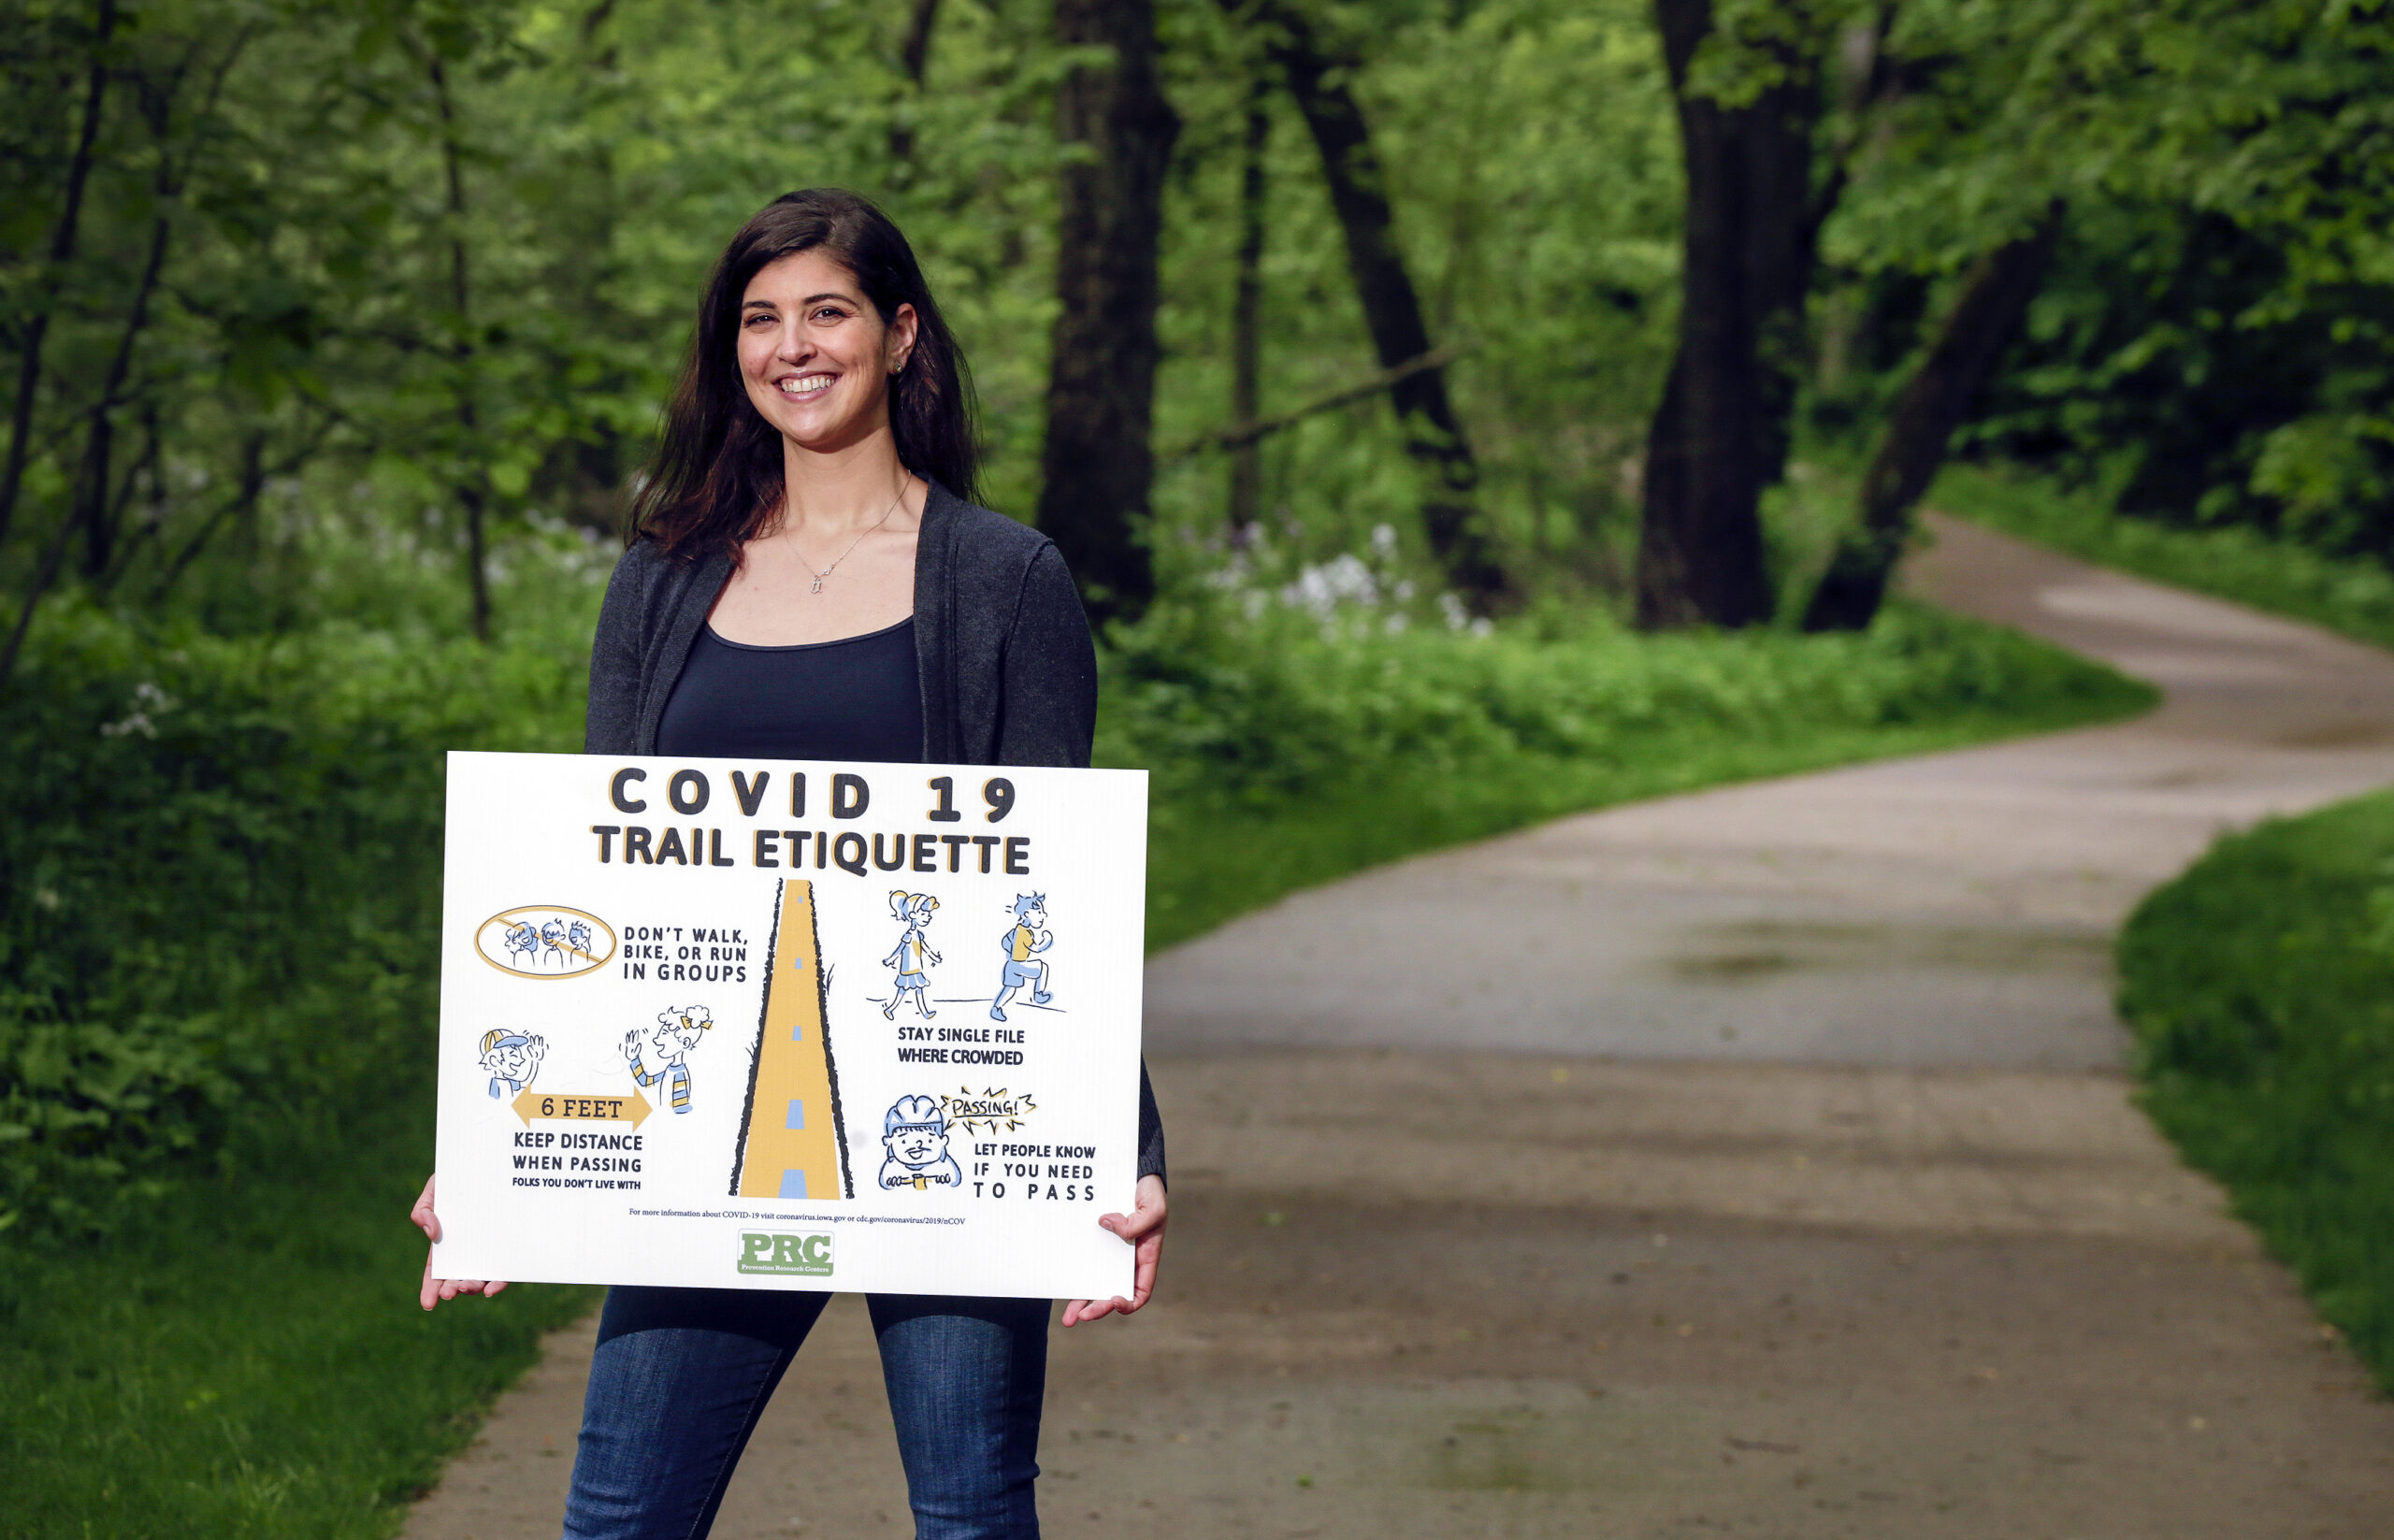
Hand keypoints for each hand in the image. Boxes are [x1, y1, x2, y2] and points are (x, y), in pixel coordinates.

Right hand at [412, 1174, 509, 1310]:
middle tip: (450, 1293)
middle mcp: (469, 1251)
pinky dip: (499, 1281)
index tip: (428, 1304)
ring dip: (474, 1286)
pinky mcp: (510, 1246)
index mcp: (447, 1243)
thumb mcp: (435, 1189)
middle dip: (453, 1289)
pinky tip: (492, 1287)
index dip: (431, 1289)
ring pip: (482, 1276)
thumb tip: (431, 1234)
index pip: (436, 1272)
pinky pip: (506, 1268)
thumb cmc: (457, 1178)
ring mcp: (490, 1250)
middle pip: (458, 1277)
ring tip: (468, 1288)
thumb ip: (423, 1210)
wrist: (489, 1164)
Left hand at [1062, 1174, 1164, 1326]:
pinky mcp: (1094, 1240)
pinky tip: (1060, 1283)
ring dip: (1082, 1302)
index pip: (1139, 1291)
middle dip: (1098, 1308)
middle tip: (1081, 1317)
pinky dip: (1074, 1275)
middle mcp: (1126, 1260)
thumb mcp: (1153, 1207)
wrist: (1135, 1173)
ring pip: (1095, 1283)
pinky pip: (1083, 1261)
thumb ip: (1137, 1223)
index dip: (1128, 1302)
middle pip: (1113, 1293)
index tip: (1113, 1300)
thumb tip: (1106, 1224)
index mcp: (1145, 1257)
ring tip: (1067, 1319)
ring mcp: (1108, 1252)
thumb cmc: (1149, 1191)